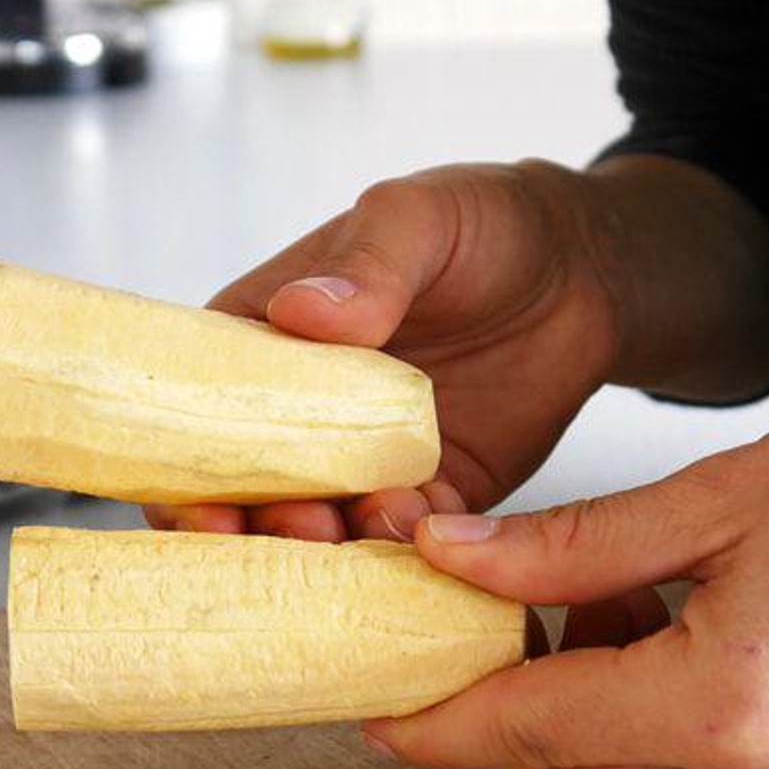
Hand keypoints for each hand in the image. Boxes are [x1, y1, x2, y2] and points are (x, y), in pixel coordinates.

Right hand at [146, 161, 622, 539]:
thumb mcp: (419, 217)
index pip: (196, 414)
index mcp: (265, 342)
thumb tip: (300, 311)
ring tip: (373, 526)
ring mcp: (362, 460)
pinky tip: (427, 534)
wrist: (583, 272)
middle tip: (305, 526)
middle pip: (247, 491)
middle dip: (260, 527)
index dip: (186, 471)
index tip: (209, 508)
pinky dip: (406, 550)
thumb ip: (367, 263)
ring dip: (333, 545)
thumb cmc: (482, 224)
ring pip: (322, 528)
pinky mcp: (428, 493)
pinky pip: (405, 541)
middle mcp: (301, 413)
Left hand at [366, 388, 768, 768]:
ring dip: (575, 739)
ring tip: (613, 619)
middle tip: (508, 624)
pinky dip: (639, 757)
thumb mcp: (717, 496)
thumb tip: (453, 562)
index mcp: (739, 706)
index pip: (533, 732)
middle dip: (508, 723)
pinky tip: (663, 661)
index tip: (385, 712)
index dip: (443, 720)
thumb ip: (568, 547)